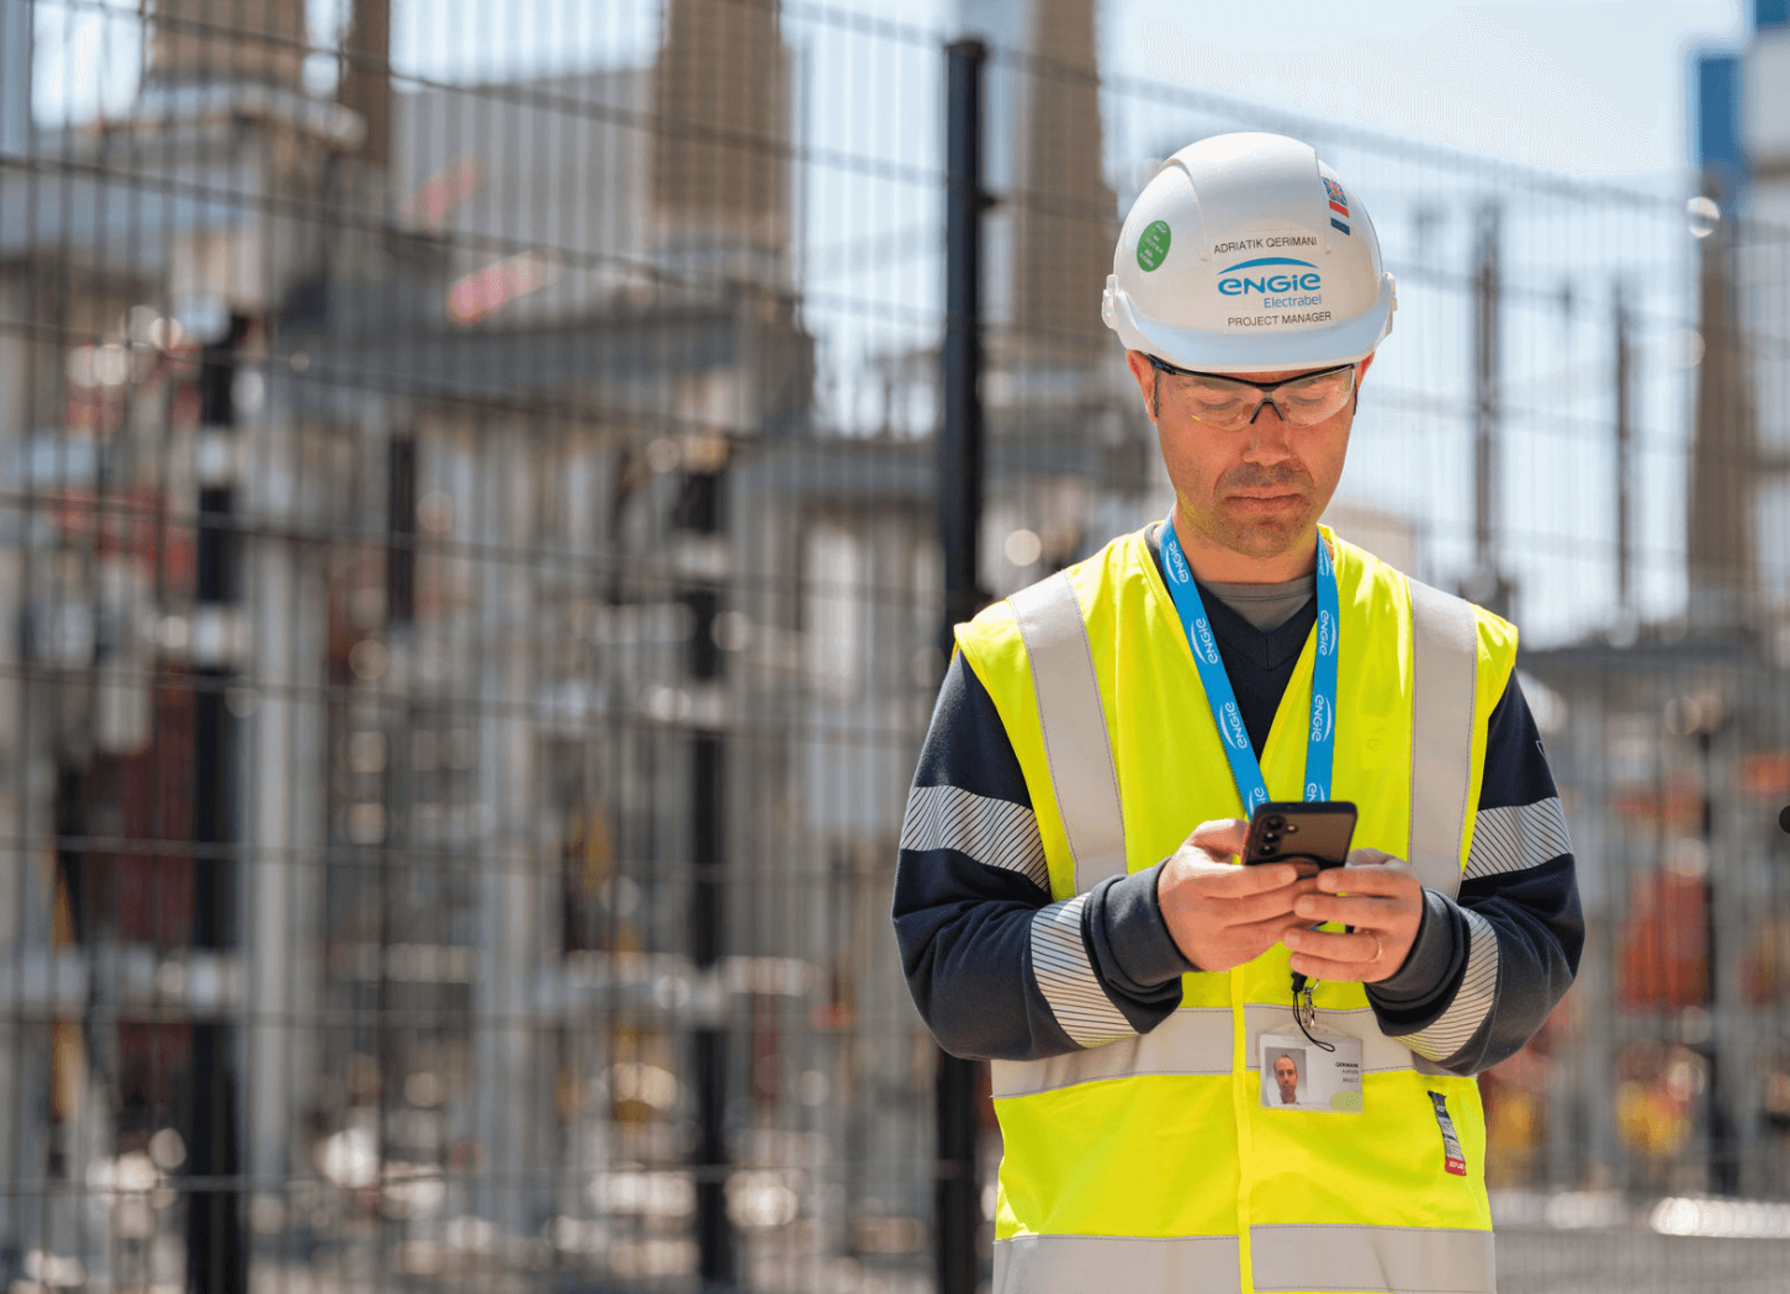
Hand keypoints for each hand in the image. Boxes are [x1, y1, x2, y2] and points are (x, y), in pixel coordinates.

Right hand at [1158, 818, 1320, 972]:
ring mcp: (1214, 942)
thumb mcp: (1199, 843)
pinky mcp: (1227, 960)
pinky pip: (1265, 945)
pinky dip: (1290, 931)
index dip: (1266, 877)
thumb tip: (1260, 836)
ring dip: (1299, 915)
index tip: (1294, 868)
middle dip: (1294, 893)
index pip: (1234, 882)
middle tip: (1320, 880)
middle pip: (1256, 908)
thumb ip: (1230, 832)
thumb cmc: (1189, 874)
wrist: (1164, 920)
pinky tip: (1305, 916)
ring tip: (1321, 898)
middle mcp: (1200, 916)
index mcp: (1192, 883)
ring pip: (1266, 931)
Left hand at [1283, 849, 1423, 982]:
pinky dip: (1320, 968)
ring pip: (1358, 948)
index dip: (1348, 880)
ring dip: (1321, 944)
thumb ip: (1359, 860)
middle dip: (1332, 910)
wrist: (1414, 930)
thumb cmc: (1384, 892)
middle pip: (1369, 914)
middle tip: (1299, 904)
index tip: (1320, 879)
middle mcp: (1402, 916)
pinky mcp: (1378, 969)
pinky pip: (1348, 972)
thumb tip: (1333, 857)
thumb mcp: (1383, 867)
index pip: (1376, 880)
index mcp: (1401, 885)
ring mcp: (1392, 946)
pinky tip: (1295, 959)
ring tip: (1290, 936)